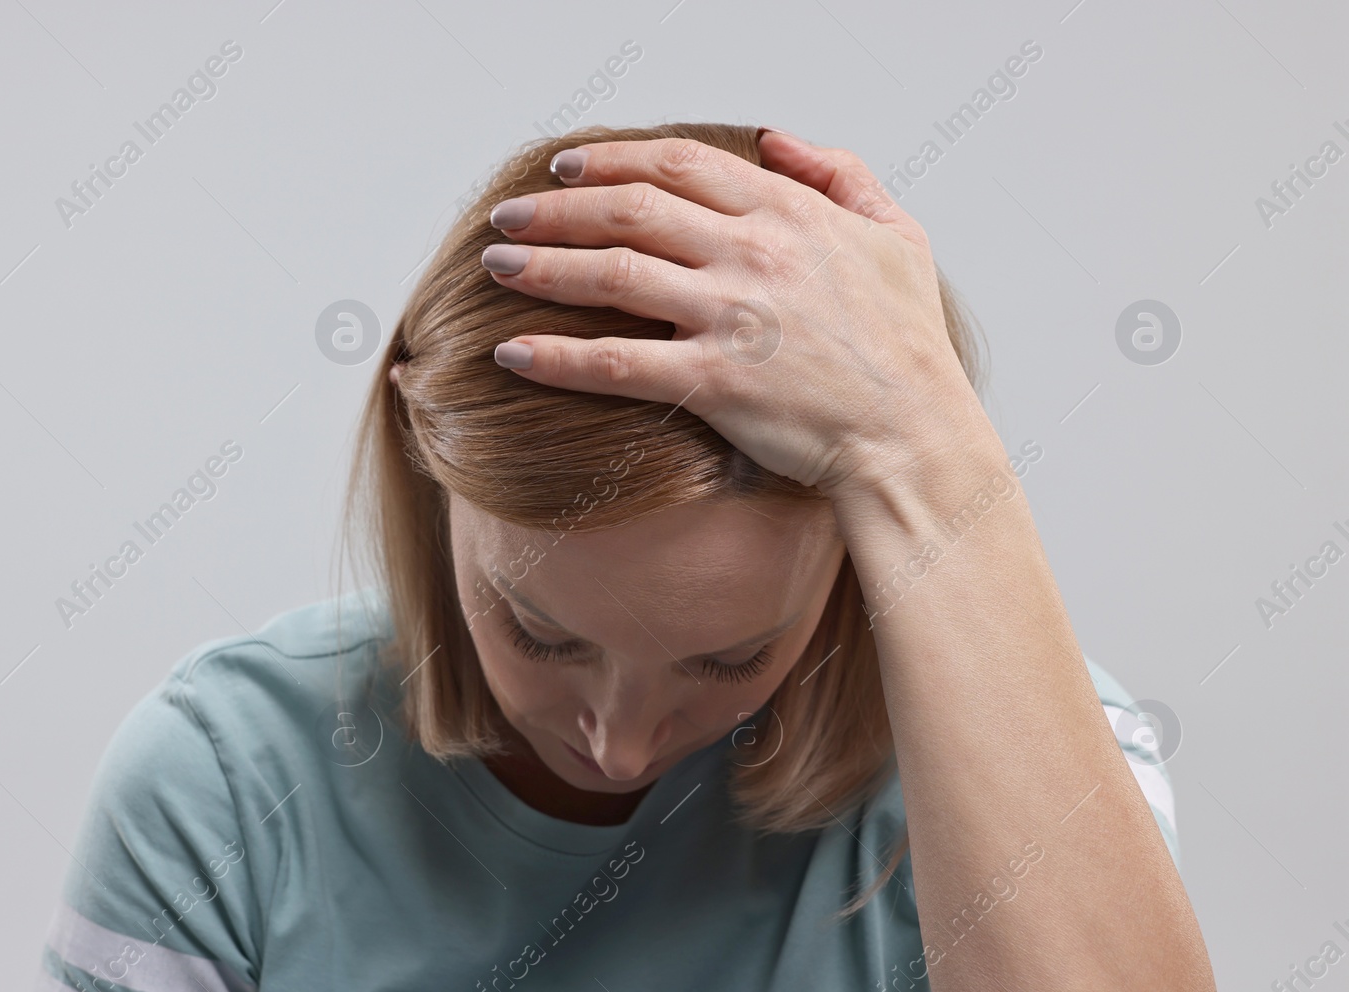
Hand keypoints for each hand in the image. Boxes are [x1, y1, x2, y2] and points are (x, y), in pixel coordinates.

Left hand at [482, 133, 985, 499]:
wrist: (915, 435)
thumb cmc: (909, 344)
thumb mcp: (899, 236)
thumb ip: (840, 173)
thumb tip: (773, 138)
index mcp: (788, 214)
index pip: (680, 164)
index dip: (612, 158)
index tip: (565, 166)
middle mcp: (751, 254)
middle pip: (629, 209)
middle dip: (556, 207)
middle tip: (506, 215)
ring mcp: (730, 317)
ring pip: (612, 274)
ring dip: (542, 266)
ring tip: (494, 266)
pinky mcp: (714, 383)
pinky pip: (616, 363)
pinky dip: (557, 356)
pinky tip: (514, 352)